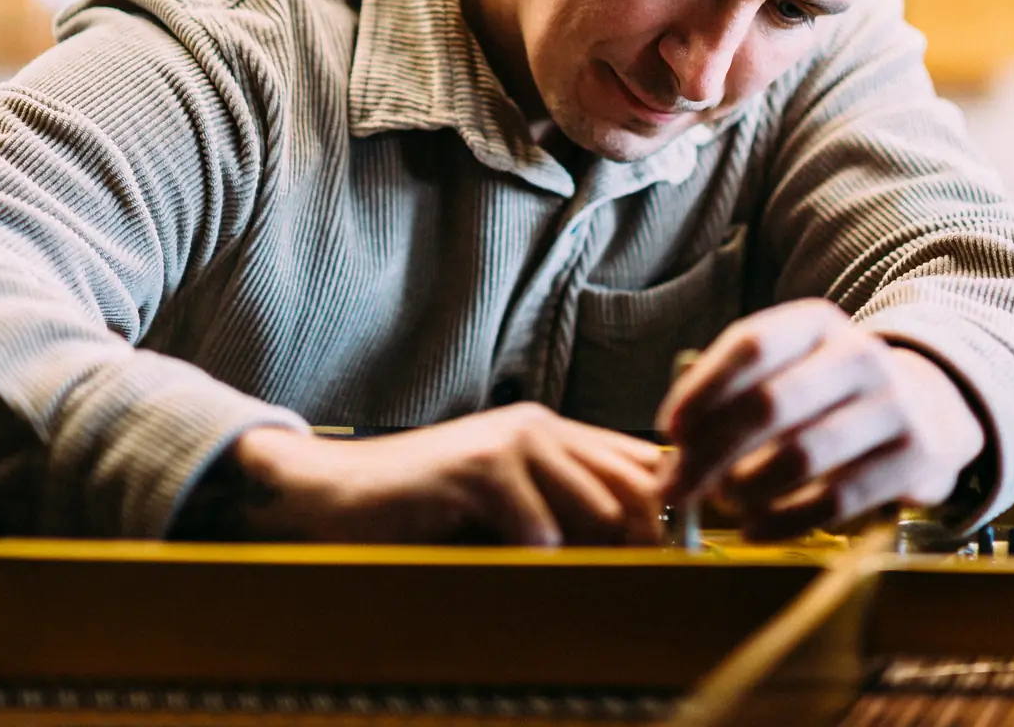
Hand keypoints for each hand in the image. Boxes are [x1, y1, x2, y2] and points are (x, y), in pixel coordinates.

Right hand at [221, 405, 664, 546]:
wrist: (337, 491)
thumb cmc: (420, 508)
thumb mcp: (501, 503)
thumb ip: (558, 509)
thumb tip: (633, 549)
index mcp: (549, 432)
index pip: (639, 460)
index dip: (668, 507)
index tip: (676, 558)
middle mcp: (537, 428)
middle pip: (632, 482)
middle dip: (647, 539)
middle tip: (642, 582)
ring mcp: (508, 444)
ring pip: (596, 506)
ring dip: (594, 556)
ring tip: (583, 585)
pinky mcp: (478, 470)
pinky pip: (538, 527)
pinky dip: (538, 560)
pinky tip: (518, 570)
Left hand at [657, 299, 984, 539]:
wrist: (931, 407)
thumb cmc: (831, 393)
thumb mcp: (792, 366)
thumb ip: (736, 391)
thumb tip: (678, 446)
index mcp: (817, 323)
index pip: (751, 344)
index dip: (703, 390)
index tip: (671, 432)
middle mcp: (859, 355)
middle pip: (769, 404)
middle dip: (711, 453)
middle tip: (677, 488)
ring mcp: (893, 404)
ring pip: (801, 455)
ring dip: (748, 488)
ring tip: (723, 504)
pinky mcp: (916, 456)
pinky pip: (838, 499)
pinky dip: (786, 521)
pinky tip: (755, 529)